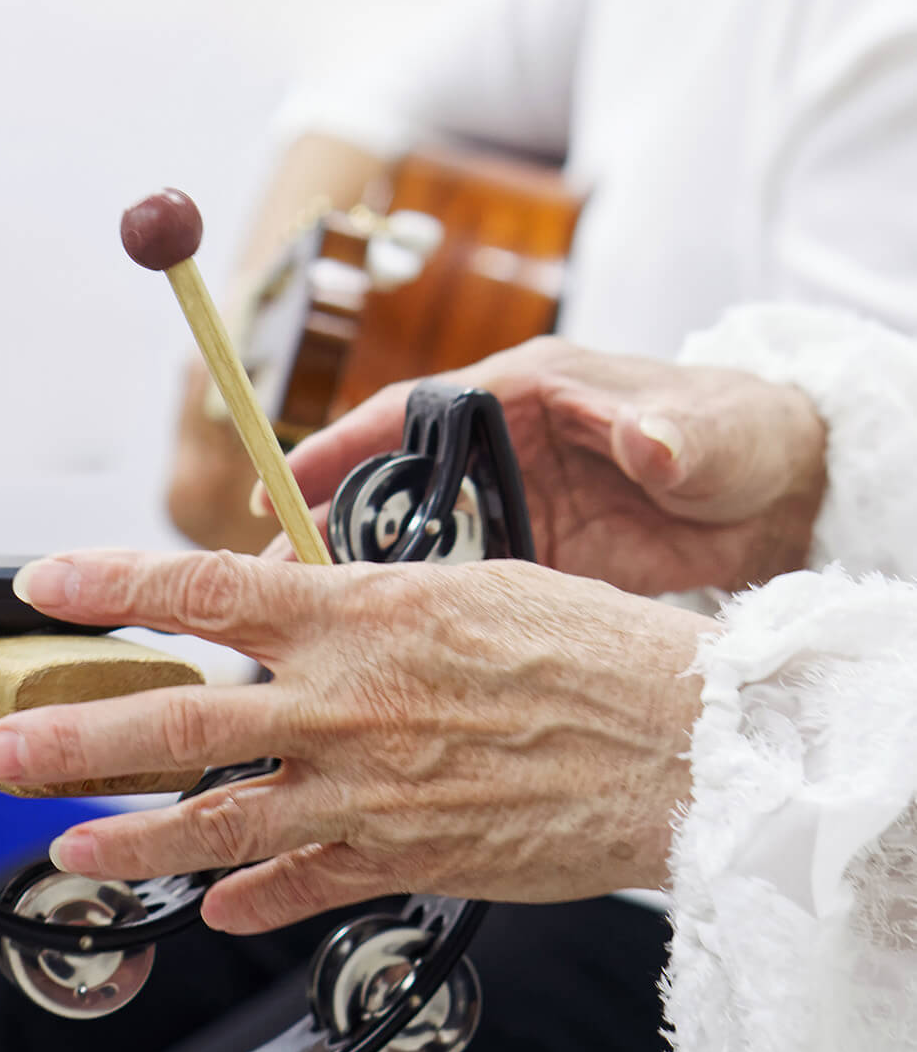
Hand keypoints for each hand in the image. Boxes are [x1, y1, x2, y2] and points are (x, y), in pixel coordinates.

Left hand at [0, 550, 714, 933]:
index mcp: (362, 615)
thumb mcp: (469, 587)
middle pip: (180, 721)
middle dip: (77, 740)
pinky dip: (250, 898)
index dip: (113, 584)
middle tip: (6, 754)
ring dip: (133, 840)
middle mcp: (346, 703)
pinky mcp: (401, 861)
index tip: (45, 583)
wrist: (685, 747)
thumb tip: (290, 616)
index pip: (207, 588)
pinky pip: (302, 886)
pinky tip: (213, 906)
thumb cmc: (594, 652)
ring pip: (217, 821)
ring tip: (70, 852)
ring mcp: (367, 792)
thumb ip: (363, 610)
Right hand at [272, 337, 827, 595]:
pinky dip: (415, 617)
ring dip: (360, 583)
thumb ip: (671, 433)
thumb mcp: (709, 431)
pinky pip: (455, 588)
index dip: (339, 448)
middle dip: (326, 532)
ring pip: (413, 545)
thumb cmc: (743, 435)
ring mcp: (511, 508)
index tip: (282, 483)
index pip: (409, 414)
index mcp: (524, 394)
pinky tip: (380, 657)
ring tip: (304, 629)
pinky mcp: (528, 562)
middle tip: (271, 581)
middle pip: (391, 489)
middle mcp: (501, 450)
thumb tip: (648, 436)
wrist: (781, 497)